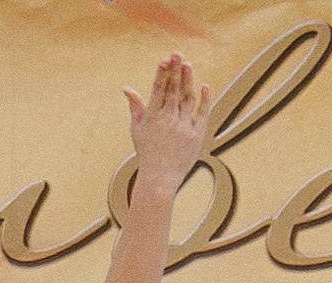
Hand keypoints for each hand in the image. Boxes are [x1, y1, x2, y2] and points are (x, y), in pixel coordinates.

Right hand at [123, 52, 210, 195]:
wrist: (159, 179)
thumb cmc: (147, 153)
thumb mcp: (137, 129)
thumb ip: (135, 107)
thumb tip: (127, 88)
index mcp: (152, 117)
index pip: (158, 91)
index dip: (162, 74)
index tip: (165, 60)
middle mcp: (167, 120)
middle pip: (172, 90)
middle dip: (175, 71)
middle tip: (178, 53)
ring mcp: (183, 127)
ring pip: (187, 98)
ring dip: (188, 81)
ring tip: (188, 65)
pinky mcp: (196, 135)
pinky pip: (202, 113)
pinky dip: (204, 99)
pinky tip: (204, 86)